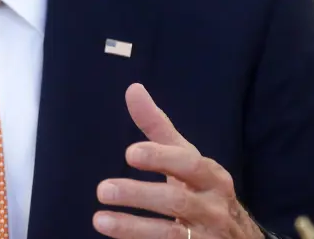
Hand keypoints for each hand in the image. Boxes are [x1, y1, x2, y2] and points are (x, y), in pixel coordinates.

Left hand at [94, 84, 262, 238]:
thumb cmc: (203, 190)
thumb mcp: (186, 159)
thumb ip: (158, 129)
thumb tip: (133, 88)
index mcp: (212, 177)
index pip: (190, 164)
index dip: (161, 158)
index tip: (129, 153)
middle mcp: (213, 208)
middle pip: (177, 202)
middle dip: (139, 194)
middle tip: (102, 189)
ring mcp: (207, 238)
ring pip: (170, 235)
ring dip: (132, 229)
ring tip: (99, 219)